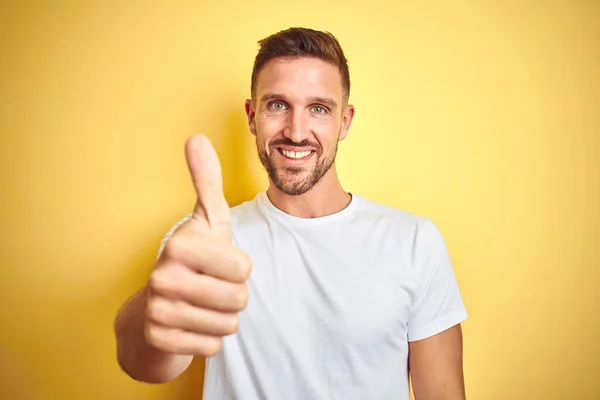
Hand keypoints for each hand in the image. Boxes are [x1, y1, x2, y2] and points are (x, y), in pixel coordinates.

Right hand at [143, 134, 251, 357]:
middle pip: (240, 298)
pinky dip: (209, 339)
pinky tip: (192, 325)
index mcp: (180, 245)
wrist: (154, 308)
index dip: (239, 268)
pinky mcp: (159, 340)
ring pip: (229, 325)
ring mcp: (158, 311)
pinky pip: (214, 347)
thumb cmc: (191, 260)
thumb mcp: (205, 221)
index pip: (245, 269)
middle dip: (233, 296)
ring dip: (222, 318)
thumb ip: (207, 181)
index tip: (217, 263)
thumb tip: (196, 138)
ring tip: (201, 305)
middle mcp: (163, 277)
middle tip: (210, 287)